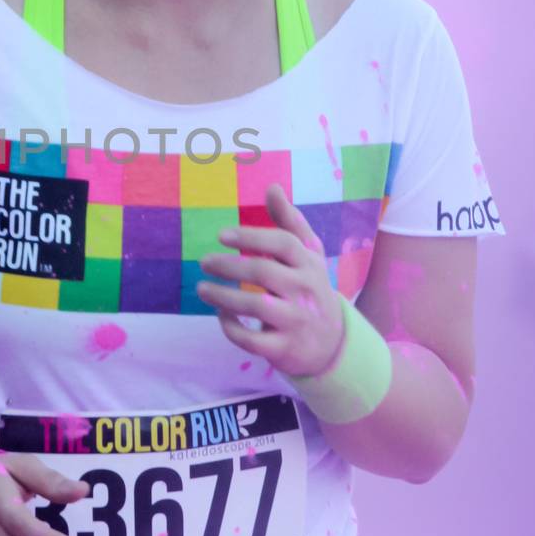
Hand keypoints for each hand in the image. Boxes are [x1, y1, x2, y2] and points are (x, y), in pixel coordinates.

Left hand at [196, 183, 344, 377]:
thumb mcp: (307, 255)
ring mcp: (296, 321)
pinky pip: (253, 339)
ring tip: (202, 289)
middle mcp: (306, 290)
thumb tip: (271, 187)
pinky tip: (221, 315)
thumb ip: (289, 222)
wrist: (332, 343)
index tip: (221, 235)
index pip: (284, 243)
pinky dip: (232, 328)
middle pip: (265, 272)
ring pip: (257, 306)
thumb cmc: (310, 288)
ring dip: (224, 297)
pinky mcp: (285, 348)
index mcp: (309, 264)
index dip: (252, 236)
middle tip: (204, 263)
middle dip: (229, 266)